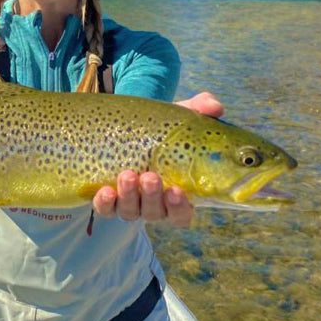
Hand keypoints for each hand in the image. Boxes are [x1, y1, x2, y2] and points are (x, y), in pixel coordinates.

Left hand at [92, 91, 223, 226]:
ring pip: (130, 211)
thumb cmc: (160, 130)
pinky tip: (106, 190)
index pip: (182, 214)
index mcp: (175, 194)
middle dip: (152, 197)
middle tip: (150, 177)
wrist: (124, 127)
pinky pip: (104, 209)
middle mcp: (153, 204)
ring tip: (127, 174)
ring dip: (129, 196)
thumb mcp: (179, 119)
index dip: (180, 208)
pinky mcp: (106, 200)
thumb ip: (200, 110)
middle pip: (155, 213)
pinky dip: (105, 203)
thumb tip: (215, 106)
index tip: (177, 191)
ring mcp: (128, 203)